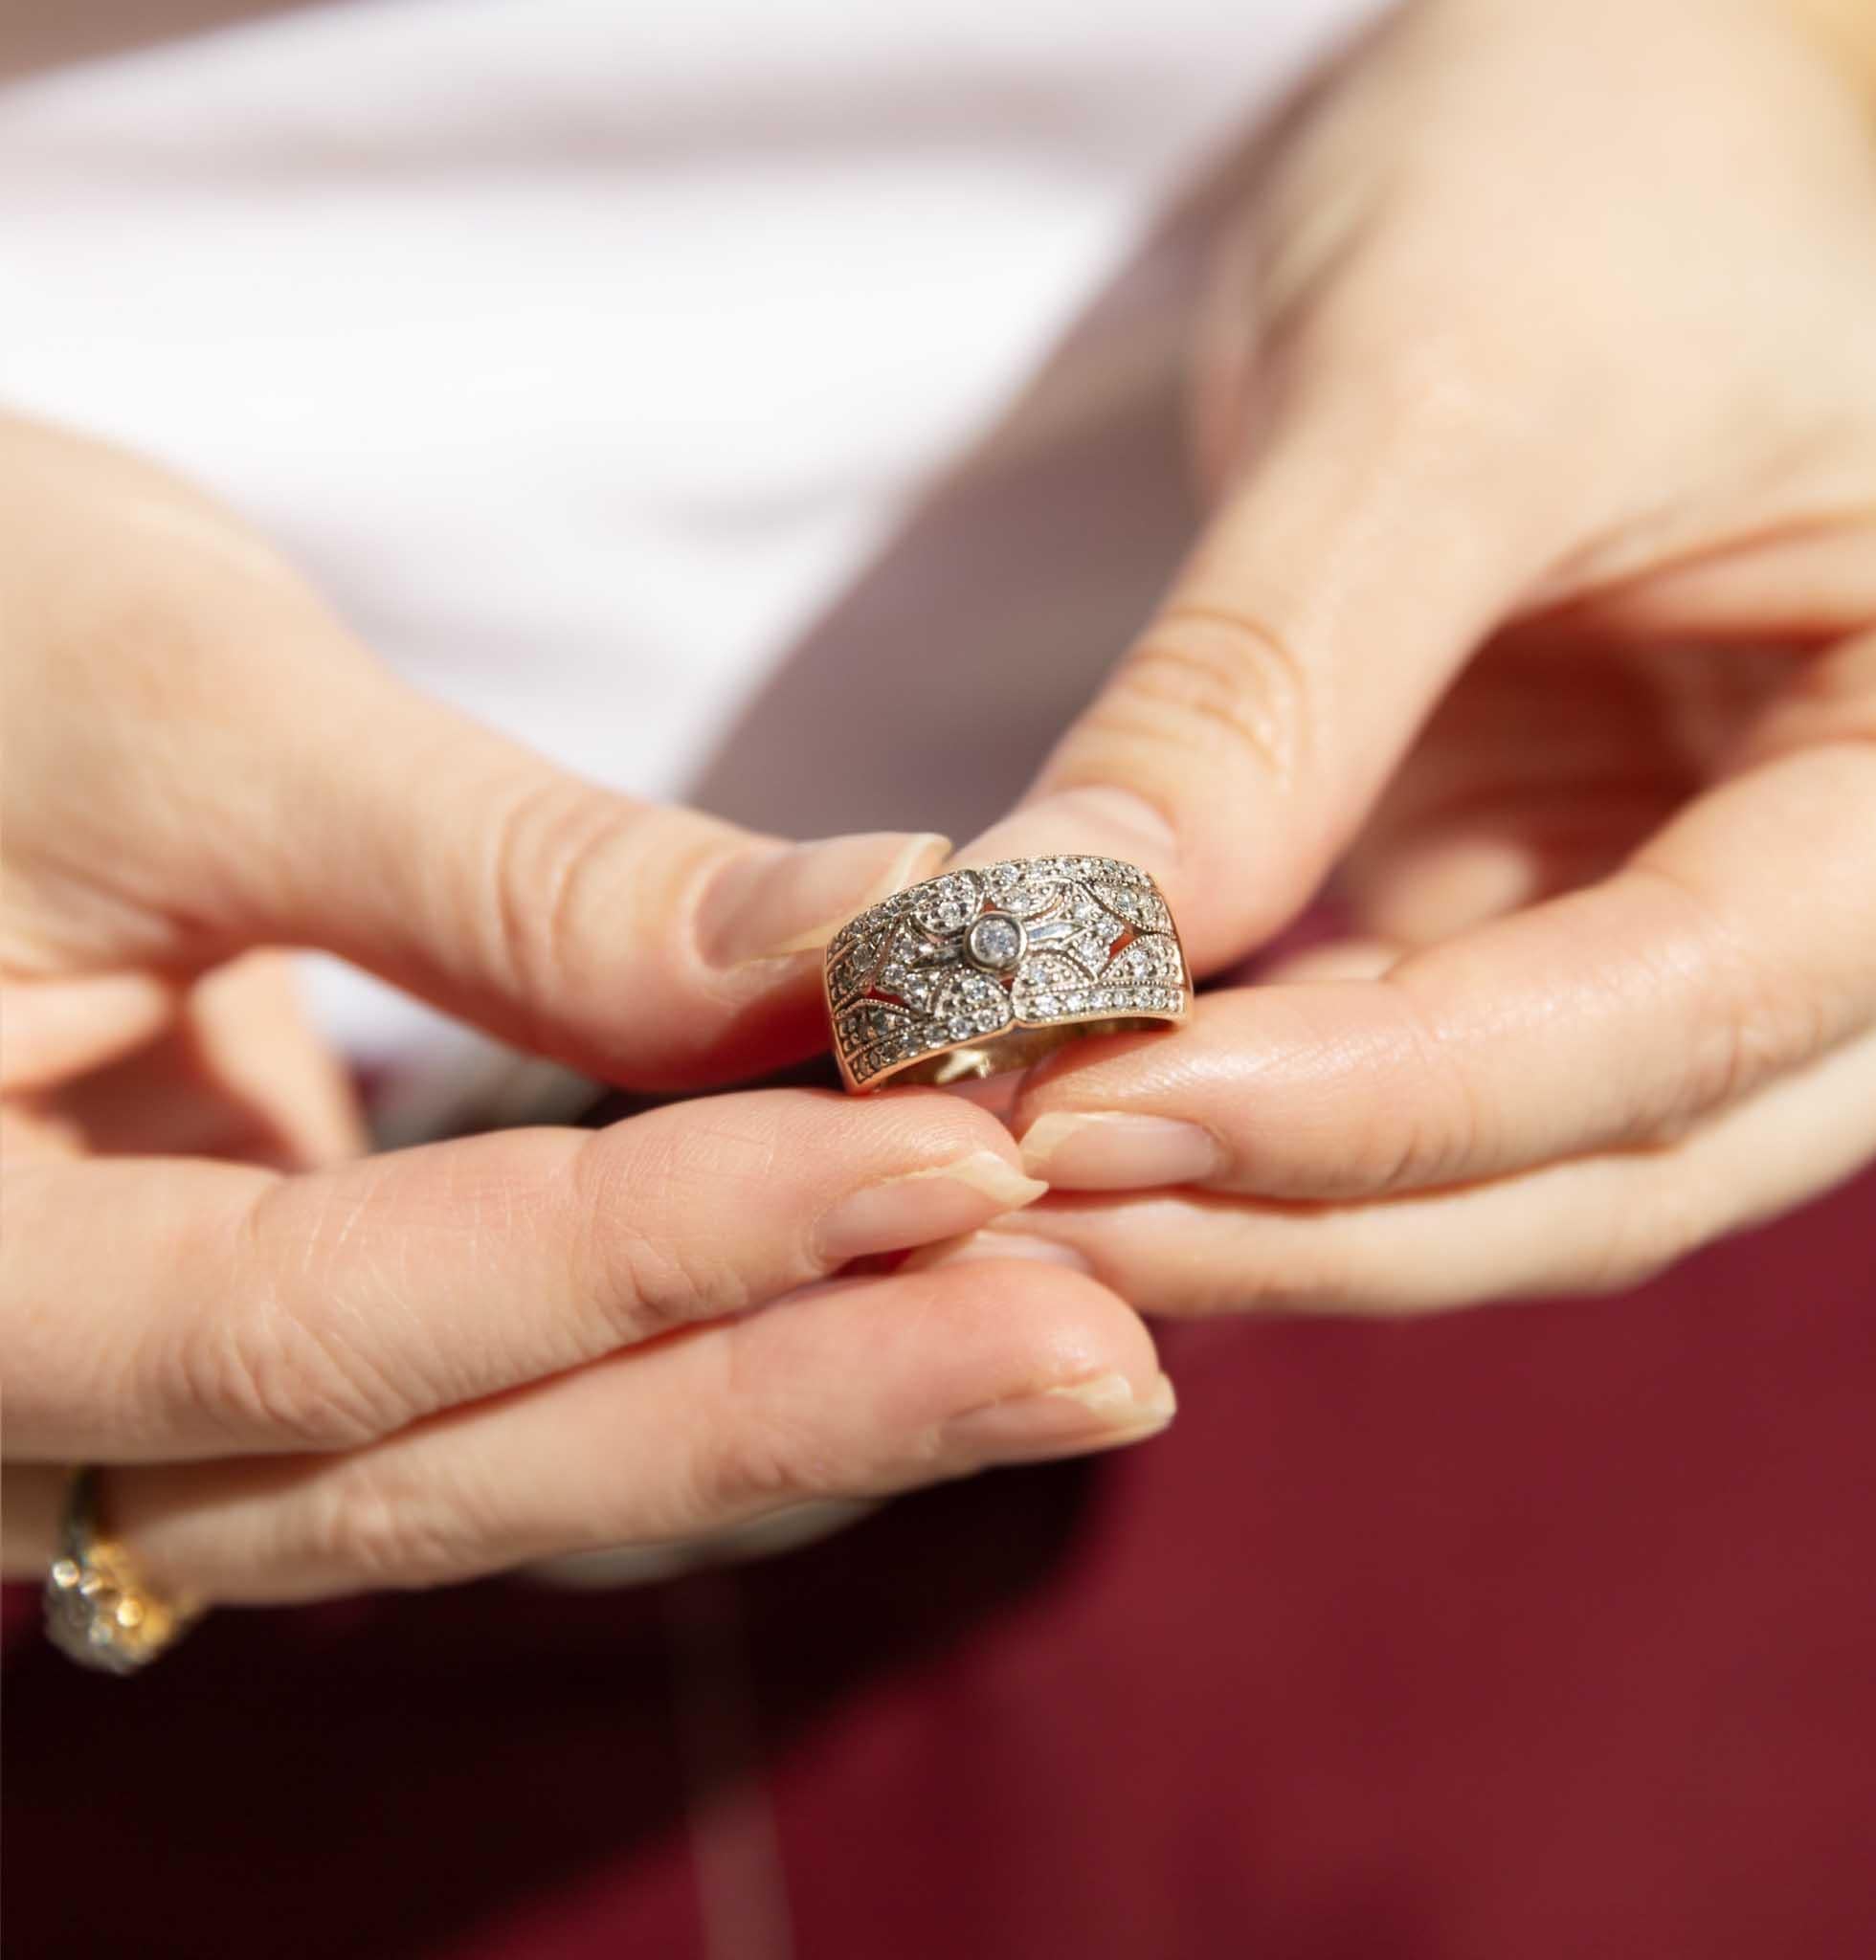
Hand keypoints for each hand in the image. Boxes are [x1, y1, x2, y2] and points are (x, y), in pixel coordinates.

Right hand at [0, 415, 1169, 1604]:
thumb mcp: (176, 711)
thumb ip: (514, 874)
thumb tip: (881, 942)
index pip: (324, 1318)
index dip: (660, 1251)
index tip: (954, 1165)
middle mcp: (16, 1402)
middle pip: (439, 1457)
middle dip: (785, 1404)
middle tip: (1097, 1353)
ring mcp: (138, 1384)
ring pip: (486, 1450)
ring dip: (781, 1397)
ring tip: (1059, 1343)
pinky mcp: (253, 1309)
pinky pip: (492, 1370)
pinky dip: (696, 1324)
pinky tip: (898, 1283)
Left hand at [964, 0, 1875, 1309]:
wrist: (1583, 134)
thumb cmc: (1583, 189)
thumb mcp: (1433, 400)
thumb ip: (1268, 690)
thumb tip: (1058, 948)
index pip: (1686, 1015)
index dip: (1382, 1105)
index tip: (1101, 1114)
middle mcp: (1853, 901)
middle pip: (1606, 1162)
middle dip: (1312, 1211)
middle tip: (1033, 1206)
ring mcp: (1686, 929)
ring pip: (1497, 1170)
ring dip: (1261, 1209)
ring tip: (1025, 1194)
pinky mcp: (1535, 919)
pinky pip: (1399, 1082)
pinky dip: (1244, 1123)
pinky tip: (1082, 1121)